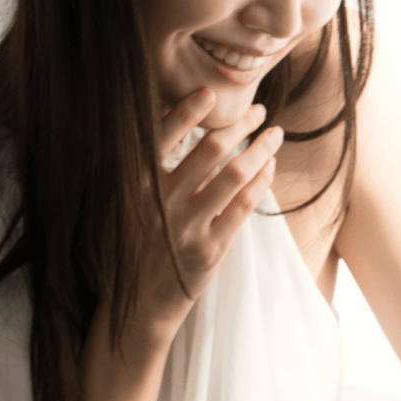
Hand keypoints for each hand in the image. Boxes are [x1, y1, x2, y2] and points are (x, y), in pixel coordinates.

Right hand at [134, 88, 282, 344]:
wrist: (136, 306)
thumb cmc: (134, 243)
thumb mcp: (125, 203)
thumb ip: (144, 166)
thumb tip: (166, 115)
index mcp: (135, 185)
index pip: (162, 136)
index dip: (188, 111)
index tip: (210, 93)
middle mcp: (160, 203)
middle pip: (210, 149)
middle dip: (240, 124)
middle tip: (260, 109)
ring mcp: (186, 227)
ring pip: (235, 175)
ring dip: (261, 149)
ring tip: (275, 133)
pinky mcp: (209, 250)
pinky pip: (244, 207)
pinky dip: (261, 182)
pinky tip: (269, 167)